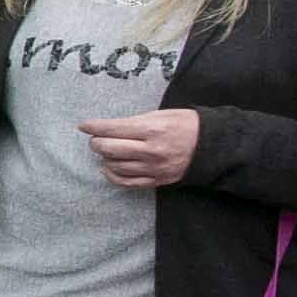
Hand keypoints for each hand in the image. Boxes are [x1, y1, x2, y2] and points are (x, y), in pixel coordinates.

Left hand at [79, 110, 198, 188]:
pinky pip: (127, 182)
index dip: (94, 127)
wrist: (213, 146)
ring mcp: (154, 168)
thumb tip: (110, 127)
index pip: (113, 129)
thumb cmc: (187, 124)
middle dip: (96, 143)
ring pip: (115, 166)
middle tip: (95, 139)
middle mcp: (151, 150)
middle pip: (109, 149)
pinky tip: (108, 169)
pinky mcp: (157, 180)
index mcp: (152, 129)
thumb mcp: (162, 114)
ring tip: (106, 151)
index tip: (84, 126)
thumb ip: (136, 121)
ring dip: (105, 158)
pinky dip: (113, 176)